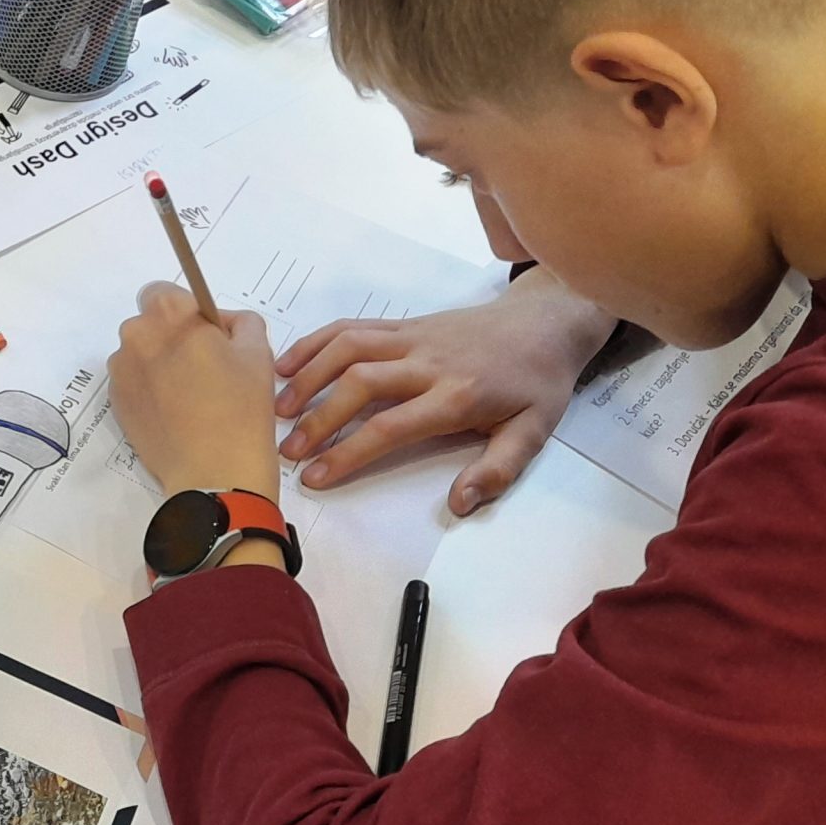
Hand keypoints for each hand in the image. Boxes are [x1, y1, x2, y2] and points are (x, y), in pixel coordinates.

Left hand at [108, 282, 281, 504]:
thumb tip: (219, 324)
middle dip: (172, 337)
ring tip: (191, 396)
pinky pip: (132, 382)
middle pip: (150, 323)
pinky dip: (149, 389)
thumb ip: (239, 322)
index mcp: (168, 314)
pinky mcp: (115, 402)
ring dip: (158, 363)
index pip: (165, 292)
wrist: (215, 472)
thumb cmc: (241, 408)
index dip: (187, 312)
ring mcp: (120, 371)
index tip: (207, 336)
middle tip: (205, 368)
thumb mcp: (258, 352)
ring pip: (139, 353)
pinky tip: (176, 413)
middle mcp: (135, 335)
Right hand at [273, 268, 615, 514]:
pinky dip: (315, 342)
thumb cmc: (537, 382)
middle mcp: (427, 362)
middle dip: (317, 419)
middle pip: (359, 384)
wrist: (546, 321)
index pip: (390, 426)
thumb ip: (497, 470)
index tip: (315, 476)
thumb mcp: (533, 433)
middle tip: (288, 451)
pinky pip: (351, 327)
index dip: (347, 452)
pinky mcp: (404, 323)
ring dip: (308, 377)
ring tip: (279, 410)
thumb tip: (458, 503)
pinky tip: (287, 363)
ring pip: (347, 348)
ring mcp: (412, 337)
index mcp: (457, 396)